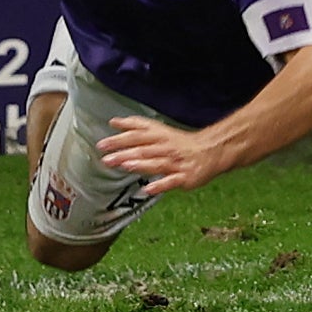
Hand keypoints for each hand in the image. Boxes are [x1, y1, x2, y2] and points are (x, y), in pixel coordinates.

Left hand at [98, 115, 225, 195]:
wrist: (209, 151)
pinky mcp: (184, 177)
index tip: (102, 144)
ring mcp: (175, 163)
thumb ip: (135, 126)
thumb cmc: (178, 142)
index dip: (119, 139)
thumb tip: (113, 121)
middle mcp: (166, 148)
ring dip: (140, 165)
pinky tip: (147, 189)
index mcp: (159, 136)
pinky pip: (171, 181)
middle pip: (144, 150)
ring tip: (125, 166)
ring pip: (156, 163)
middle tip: (106, 159)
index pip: (137, 136)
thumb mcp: (158, 130)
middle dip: (124, 154)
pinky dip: (160, 185)